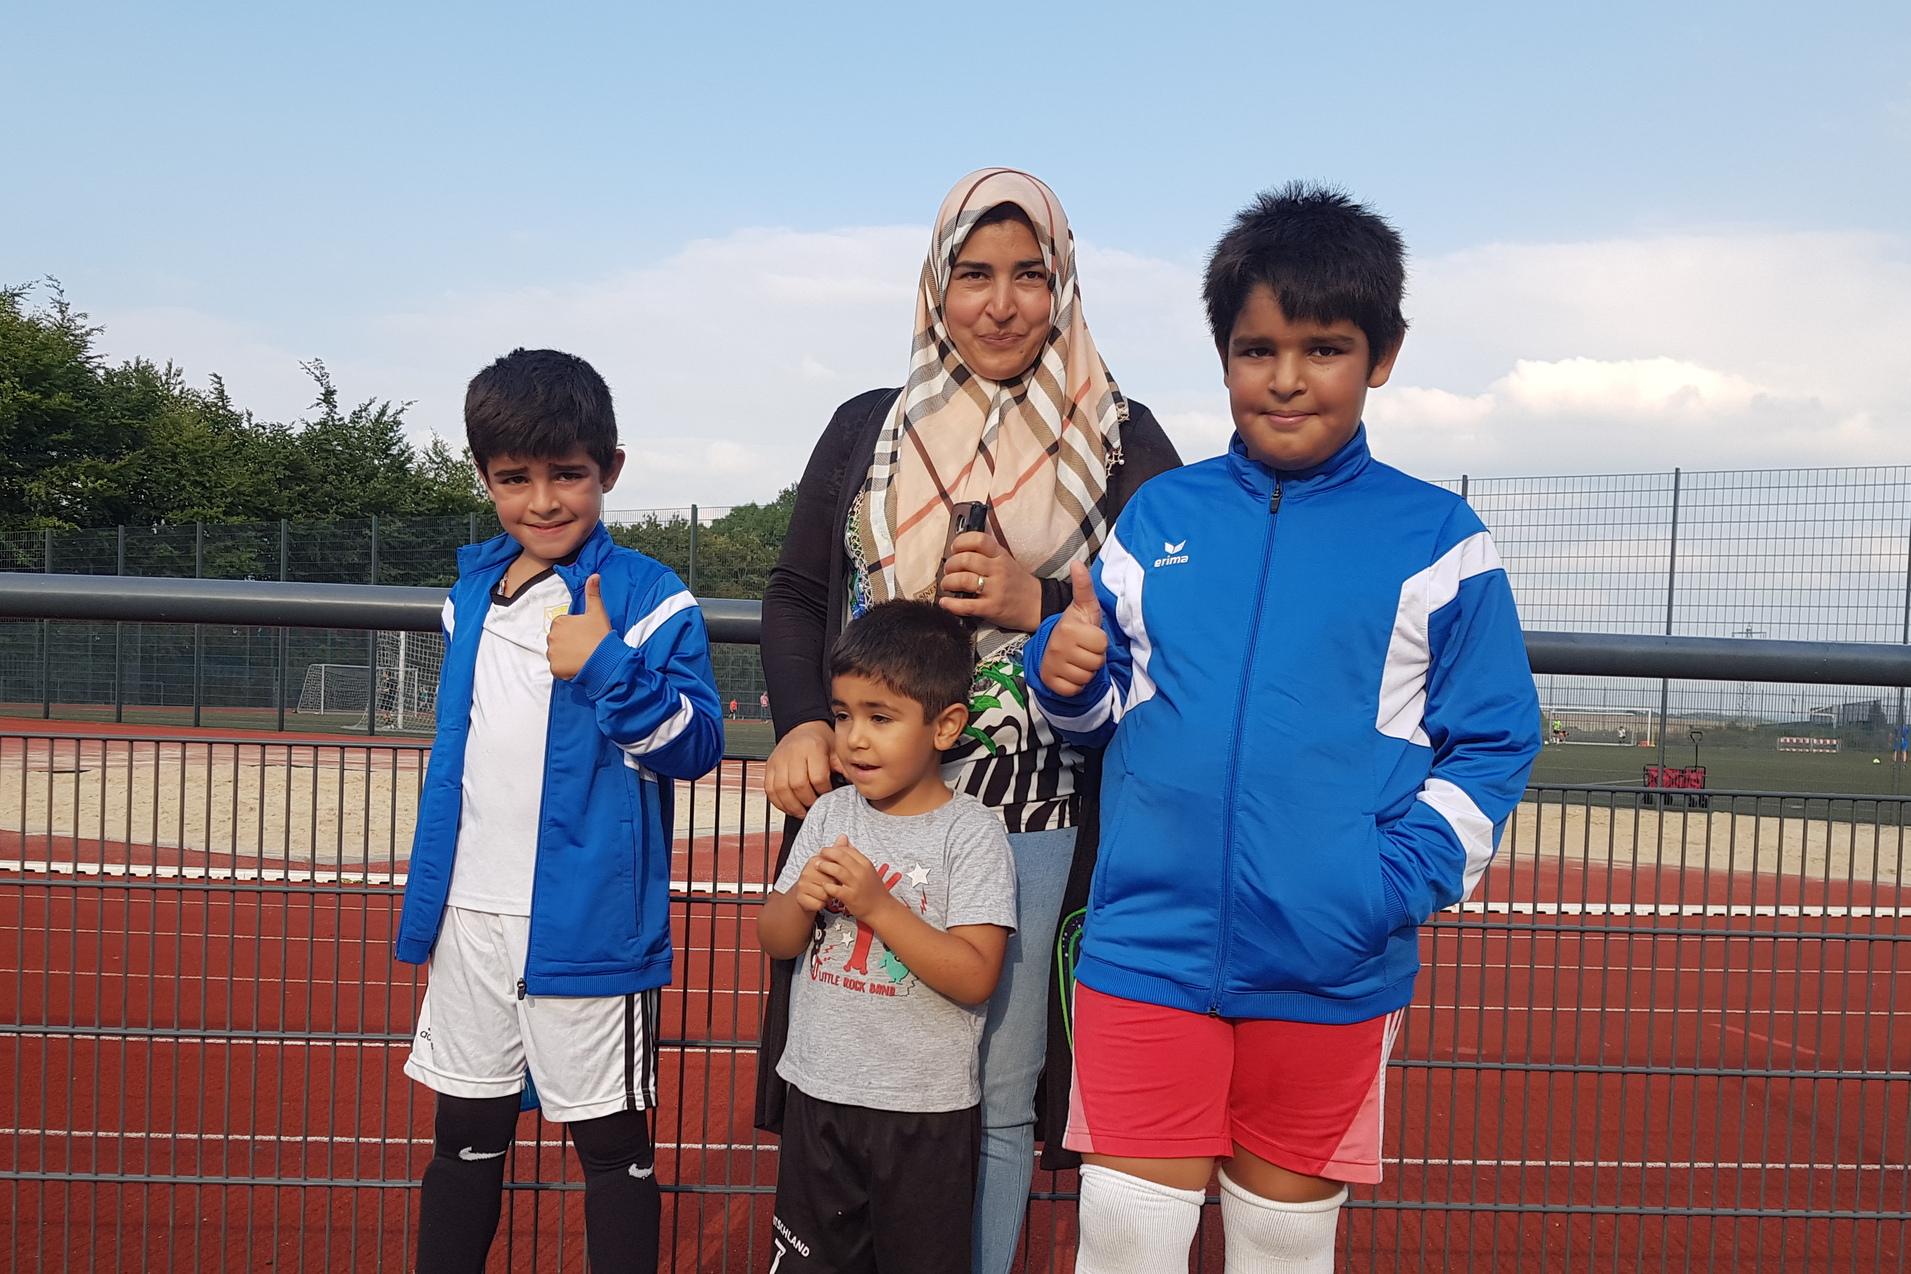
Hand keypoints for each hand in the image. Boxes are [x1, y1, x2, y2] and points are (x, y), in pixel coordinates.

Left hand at [547, 573, 612, 679]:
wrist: (605, 659)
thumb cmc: (600, 635)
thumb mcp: (597, 612)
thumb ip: (593, 593)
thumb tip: (594, 575)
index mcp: (559, 622)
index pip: (562, 627)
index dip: (574, 632)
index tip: (584, 636)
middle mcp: (551, 637)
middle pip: (558, 641)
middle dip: (568, 644)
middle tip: (584, 647)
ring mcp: (552, 653)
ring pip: (557, 655)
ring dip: (566, 657)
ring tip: (582, 657)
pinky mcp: (554, 668)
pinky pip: (557, 669)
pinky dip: (565, 669)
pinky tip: (577, 666)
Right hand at [765, 720, 840, 817]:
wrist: (803, 729)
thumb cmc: (820, 741)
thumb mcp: (836, 750)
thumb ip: (843, 767)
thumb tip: (855, 784)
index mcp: (812, 747)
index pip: (818, 777)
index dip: (824, 791)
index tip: (828, 795)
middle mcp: (792, 752)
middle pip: (798, 785)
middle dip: (808, 801)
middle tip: (816, 806)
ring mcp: (778, 760)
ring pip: (781, 790)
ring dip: (792, 805)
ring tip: (803, 811)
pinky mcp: (769, 767)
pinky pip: (770, 789)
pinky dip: (779, 802)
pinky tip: (790, 806)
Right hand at [788, 855, 833, 914]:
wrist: (805, 893)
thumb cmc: (820, 878)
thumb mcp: (830, 865)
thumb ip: (838, 851)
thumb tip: (844, 836)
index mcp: (815, 861)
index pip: (833, 868)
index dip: (838, 875)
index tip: (835, 876)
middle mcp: (806, 872)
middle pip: (830, 883)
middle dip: (834, 887)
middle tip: (829, 885)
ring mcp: (802, 885)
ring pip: (824, 895)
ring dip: (827, 896)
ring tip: (824, 892)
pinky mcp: (800, 898)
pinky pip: (818, 904)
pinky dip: (821, 904)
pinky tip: (818, 899)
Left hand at [814, 835, 898, 919]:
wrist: (881, 908)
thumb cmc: (873, 889)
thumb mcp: (868, 869)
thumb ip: (855, 856)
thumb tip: (845, 841)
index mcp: (865, 864)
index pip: (848, 850)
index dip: (835, 848)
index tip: (827, 850)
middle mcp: (861, 872)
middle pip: (841, 857)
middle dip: (827, 853)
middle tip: (819, 854)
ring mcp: (856, 884)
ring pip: (837, 870)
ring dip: (825, 867)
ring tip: (817, 866)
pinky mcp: (850, 897)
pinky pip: (835, 888)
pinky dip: (827, 885)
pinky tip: (823, 885)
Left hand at [939, 531, 1041, 631]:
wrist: (1038, 604)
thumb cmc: (1018, 583)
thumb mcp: (1007, 561)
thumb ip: (987, 555)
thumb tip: (960, 552)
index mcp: (1000, 556)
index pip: (978, 540)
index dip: (961, 542)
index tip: (955, 548)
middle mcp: (998, 570)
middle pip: (965, 560)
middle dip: (950, 565)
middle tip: (948, 570)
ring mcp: (995, 589)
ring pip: (963, 580)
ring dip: (948, 582)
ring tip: (947, 585)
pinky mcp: (992, 608)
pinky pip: (966, 605)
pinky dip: (951, 604)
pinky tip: (945, 603)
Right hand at [1038, 562, 1107, 695]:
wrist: (1054, 648)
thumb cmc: (1076, 626)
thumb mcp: (1083, 606)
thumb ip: (1084, 586)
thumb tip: (1078, 563)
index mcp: (1068, 628)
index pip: (1101, 644)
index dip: (1099, 642)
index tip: (1089, 637)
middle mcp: (1058, 647)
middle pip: (1096, 662)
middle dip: (1094, 658)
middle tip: (1084, 650)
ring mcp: (1052, 666)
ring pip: (1086, 677)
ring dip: (1086, 671)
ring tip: (1078, 660)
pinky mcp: (1051, 682)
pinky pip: (1075, 689)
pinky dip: (1076, 685)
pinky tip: (1071, 673)